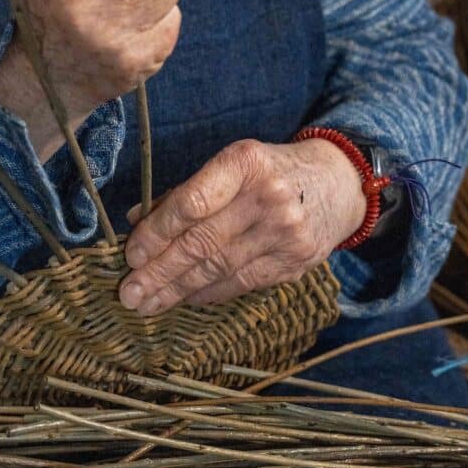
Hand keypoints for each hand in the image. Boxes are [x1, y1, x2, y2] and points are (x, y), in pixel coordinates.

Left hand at [119, 138, 365, 314]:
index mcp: (245, 163)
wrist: (338, 183)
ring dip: (177, 290)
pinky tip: (185, 299)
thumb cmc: (271, 171)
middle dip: (160, 272)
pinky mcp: (295, 262)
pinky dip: (208, 293)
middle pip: (202, 243)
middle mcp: (268, 197)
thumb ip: (186, 192)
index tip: (131, 256)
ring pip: (219, 269)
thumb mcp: (233, 165)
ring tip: (147, 303)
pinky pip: (241, 283)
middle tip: (129, 293)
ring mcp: (285, 233)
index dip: (157, 233)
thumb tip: (135, 220)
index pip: (192, 204)